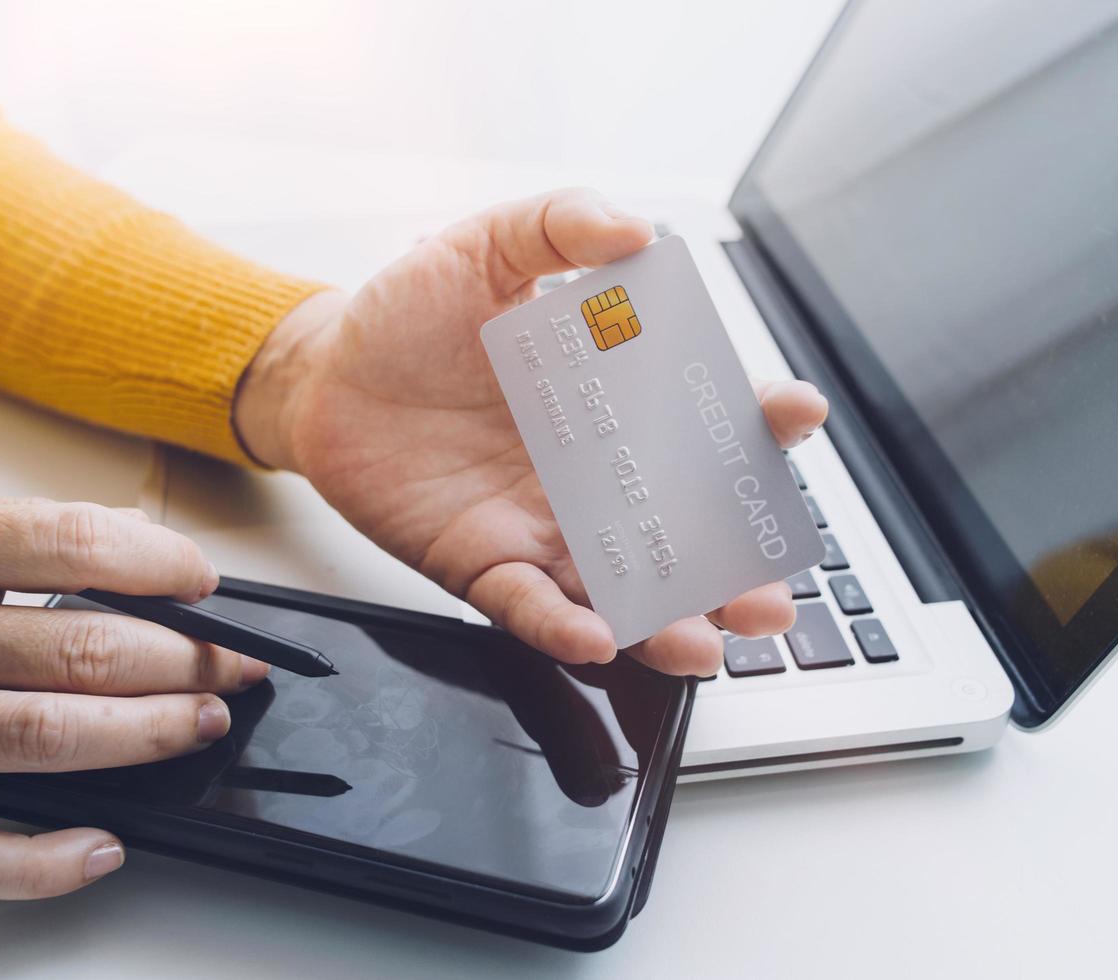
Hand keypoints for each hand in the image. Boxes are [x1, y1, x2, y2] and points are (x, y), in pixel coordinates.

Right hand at [0, 499, 267, 898]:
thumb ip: (2, 539)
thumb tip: (127, 550)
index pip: (65, 544)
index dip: (157, 562)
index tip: (205, 582)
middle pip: (73, 649)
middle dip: (179, 661)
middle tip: (231, 668)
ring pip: (37, 739)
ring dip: (140, 737)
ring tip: (196, 727)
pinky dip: (40, 860)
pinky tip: (101, 846)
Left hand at [237, 188, 827, 674]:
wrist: (325, 373)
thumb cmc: (409, 312)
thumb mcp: (486, 247)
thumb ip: (560, 226)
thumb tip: (637, 231)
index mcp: (613, 402)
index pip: (706, 421)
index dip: (758, 423)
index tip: (793, 415)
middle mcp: (593, 475)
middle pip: (683, 531)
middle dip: (736, 568)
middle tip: (774, 592)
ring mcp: (542, 526)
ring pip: (621, 588)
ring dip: (670, 620)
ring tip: (707, 640)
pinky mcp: (483, 563)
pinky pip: (529, 605)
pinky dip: (562, 624)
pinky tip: (596, 634)